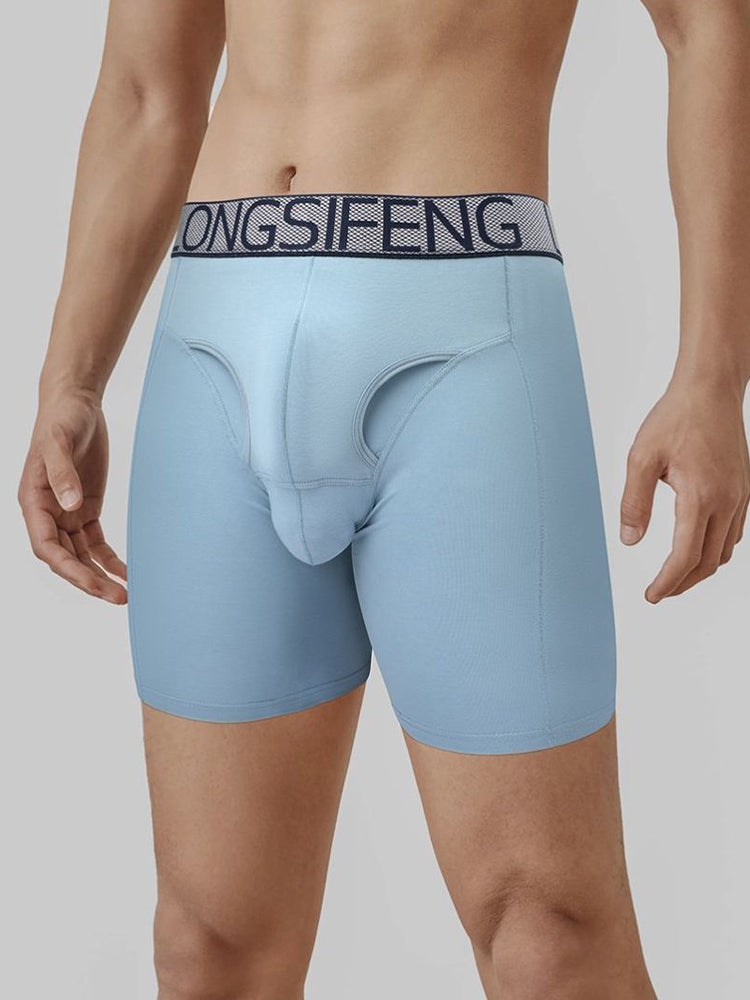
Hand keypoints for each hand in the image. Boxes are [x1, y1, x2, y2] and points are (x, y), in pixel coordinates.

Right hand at [19, 390, 126, 603]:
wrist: (75, 404)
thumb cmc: (61, 419)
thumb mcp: (58, 442)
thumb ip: (61, 474)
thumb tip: (69, 506)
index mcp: (33, 502)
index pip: (47, 547)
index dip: (68, 568)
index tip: (92, 583)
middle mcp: (47, 514)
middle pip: (66, 559)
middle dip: (88, 581)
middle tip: (117, 598)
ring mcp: (67, 514)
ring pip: (81, 556)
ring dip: (100, 576)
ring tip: (125, 595)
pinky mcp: (86, 510)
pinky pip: (96, 544)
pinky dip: (110, 560)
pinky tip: (126, 574)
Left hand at [620, 378, 749, 602]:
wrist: (710, 389)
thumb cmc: (676, 417)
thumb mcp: (641, 458)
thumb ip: (635, 502)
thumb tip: (630, 539)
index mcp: (700, 496)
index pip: (685, 556)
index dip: (667, 582)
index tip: (651, 595)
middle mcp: (726, 501)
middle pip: (708, 562)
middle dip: (682, 583)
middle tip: (658, 592)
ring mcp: (739, 497)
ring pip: (724, 551)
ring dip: (700, 570)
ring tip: (674, 576)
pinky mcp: (743, 490)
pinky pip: (733, 533)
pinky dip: (715, 550)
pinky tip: (696, 548)